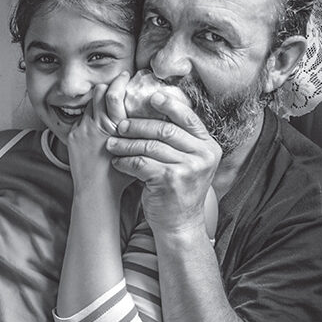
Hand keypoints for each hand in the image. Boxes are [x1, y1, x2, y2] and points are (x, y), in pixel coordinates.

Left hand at [67, 75, 134, 199]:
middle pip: (98, 92)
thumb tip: (147, 116)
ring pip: (88, 103)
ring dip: (96, 103)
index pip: (113, 93)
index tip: (125, 76)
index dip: (119, 81)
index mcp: (115, 126)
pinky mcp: (72, 136)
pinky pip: (80, 119)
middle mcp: (96, 125)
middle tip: (115, 89)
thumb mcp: (136, 150)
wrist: (96, 192)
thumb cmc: (121, 176)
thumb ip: (139, 132)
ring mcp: (82, 130)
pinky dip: (88, 118)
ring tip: (104, 108)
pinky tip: (95, 127)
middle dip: (107, 87)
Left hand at [105, 86, 221, 232]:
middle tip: (120, 126)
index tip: (150, 97)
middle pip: (165, 130)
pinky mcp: (169, 180)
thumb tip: (156, 110)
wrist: (179, 224)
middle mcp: (202, 156)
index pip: (188, 118)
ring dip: (127, 144)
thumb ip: (181, 141)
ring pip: (150, 146)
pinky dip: (126, 161)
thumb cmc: (178, 191)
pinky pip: (141, 163)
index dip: (168, 105)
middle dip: (138, 126)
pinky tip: (118, 162)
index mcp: (209, 147)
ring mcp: (187, 168)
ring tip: (112, 144)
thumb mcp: (189, 163)